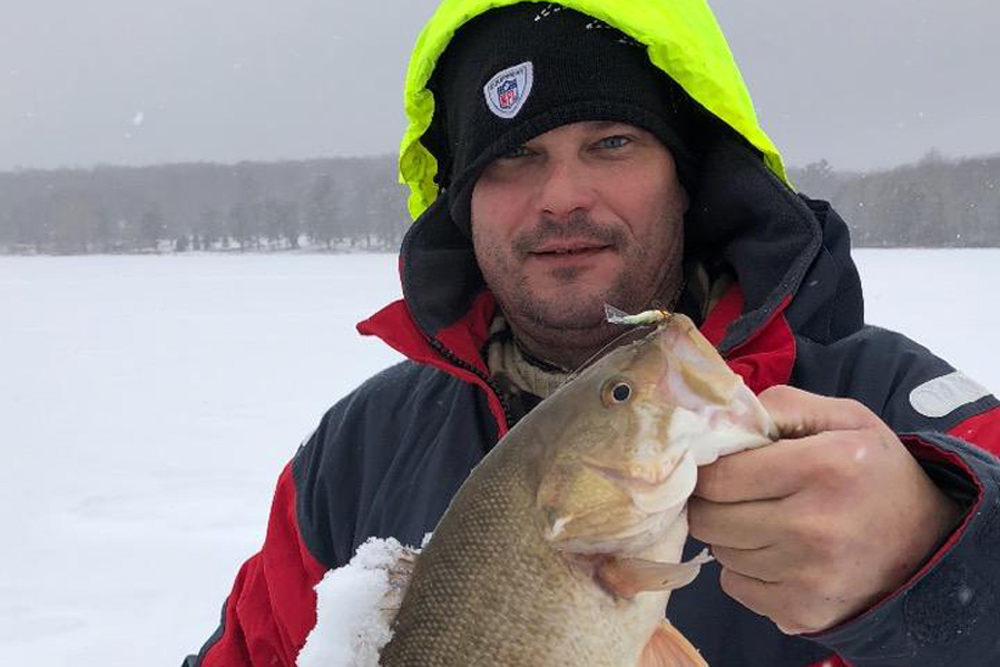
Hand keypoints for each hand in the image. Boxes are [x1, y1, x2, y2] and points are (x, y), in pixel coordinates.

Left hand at [688, 385, 963, 633]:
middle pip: (709, 518)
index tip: (716, 465)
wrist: (930, 543)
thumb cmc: (874, 471)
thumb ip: (780, 406)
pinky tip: (778, 553)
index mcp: (822, 467)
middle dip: (712, 501)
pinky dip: (745, 569)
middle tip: (737, 492)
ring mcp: (808, 576)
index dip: (706, 469)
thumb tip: (718, 419)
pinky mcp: (802, 611)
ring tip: (767, 519)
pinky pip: (735, 585)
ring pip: (719, 552)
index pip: (718, 477)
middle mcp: (814, 526)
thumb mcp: (843, 417)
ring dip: (731, 535)